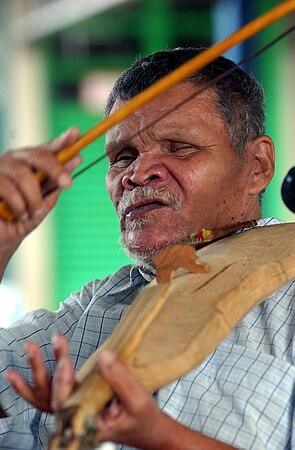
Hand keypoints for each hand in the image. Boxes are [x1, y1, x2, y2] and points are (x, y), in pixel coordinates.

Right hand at [0, 128, 81, 270]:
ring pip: (24, 175)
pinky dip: (19, 205)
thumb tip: (74, 160)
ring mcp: (0, 168)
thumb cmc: (21, 218)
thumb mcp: (42, 203)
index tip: (75, 133)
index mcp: (31, 164)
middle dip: (56, 169)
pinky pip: (9, 188)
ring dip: (34, 199)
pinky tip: (18, 214)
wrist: (0, 237)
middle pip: (38, 156)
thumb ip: (54, 185)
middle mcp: (15, 160)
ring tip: (32, 213)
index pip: (49, 149)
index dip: (62, 140)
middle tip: (68, 183)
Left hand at [6, 341, 234, 448]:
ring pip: (46, 396)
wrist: (146, 430)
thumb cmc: (144, 418)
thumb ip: (120, 379)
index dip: (62, 384)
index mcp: (88, 427)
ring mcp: (72, 412)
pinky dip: (41, 380)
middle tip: (38, 346)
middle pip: (49, 399)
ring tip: (30, 347)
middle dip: (41, 371)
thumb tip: (103, 355)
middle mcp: (75, 422)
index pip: (66, 407)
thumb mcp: (138, 400)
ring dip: (38, 371)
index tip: (64, 362)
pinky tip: (24, 369)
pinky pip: (52, 393)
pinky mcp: (75, 402)